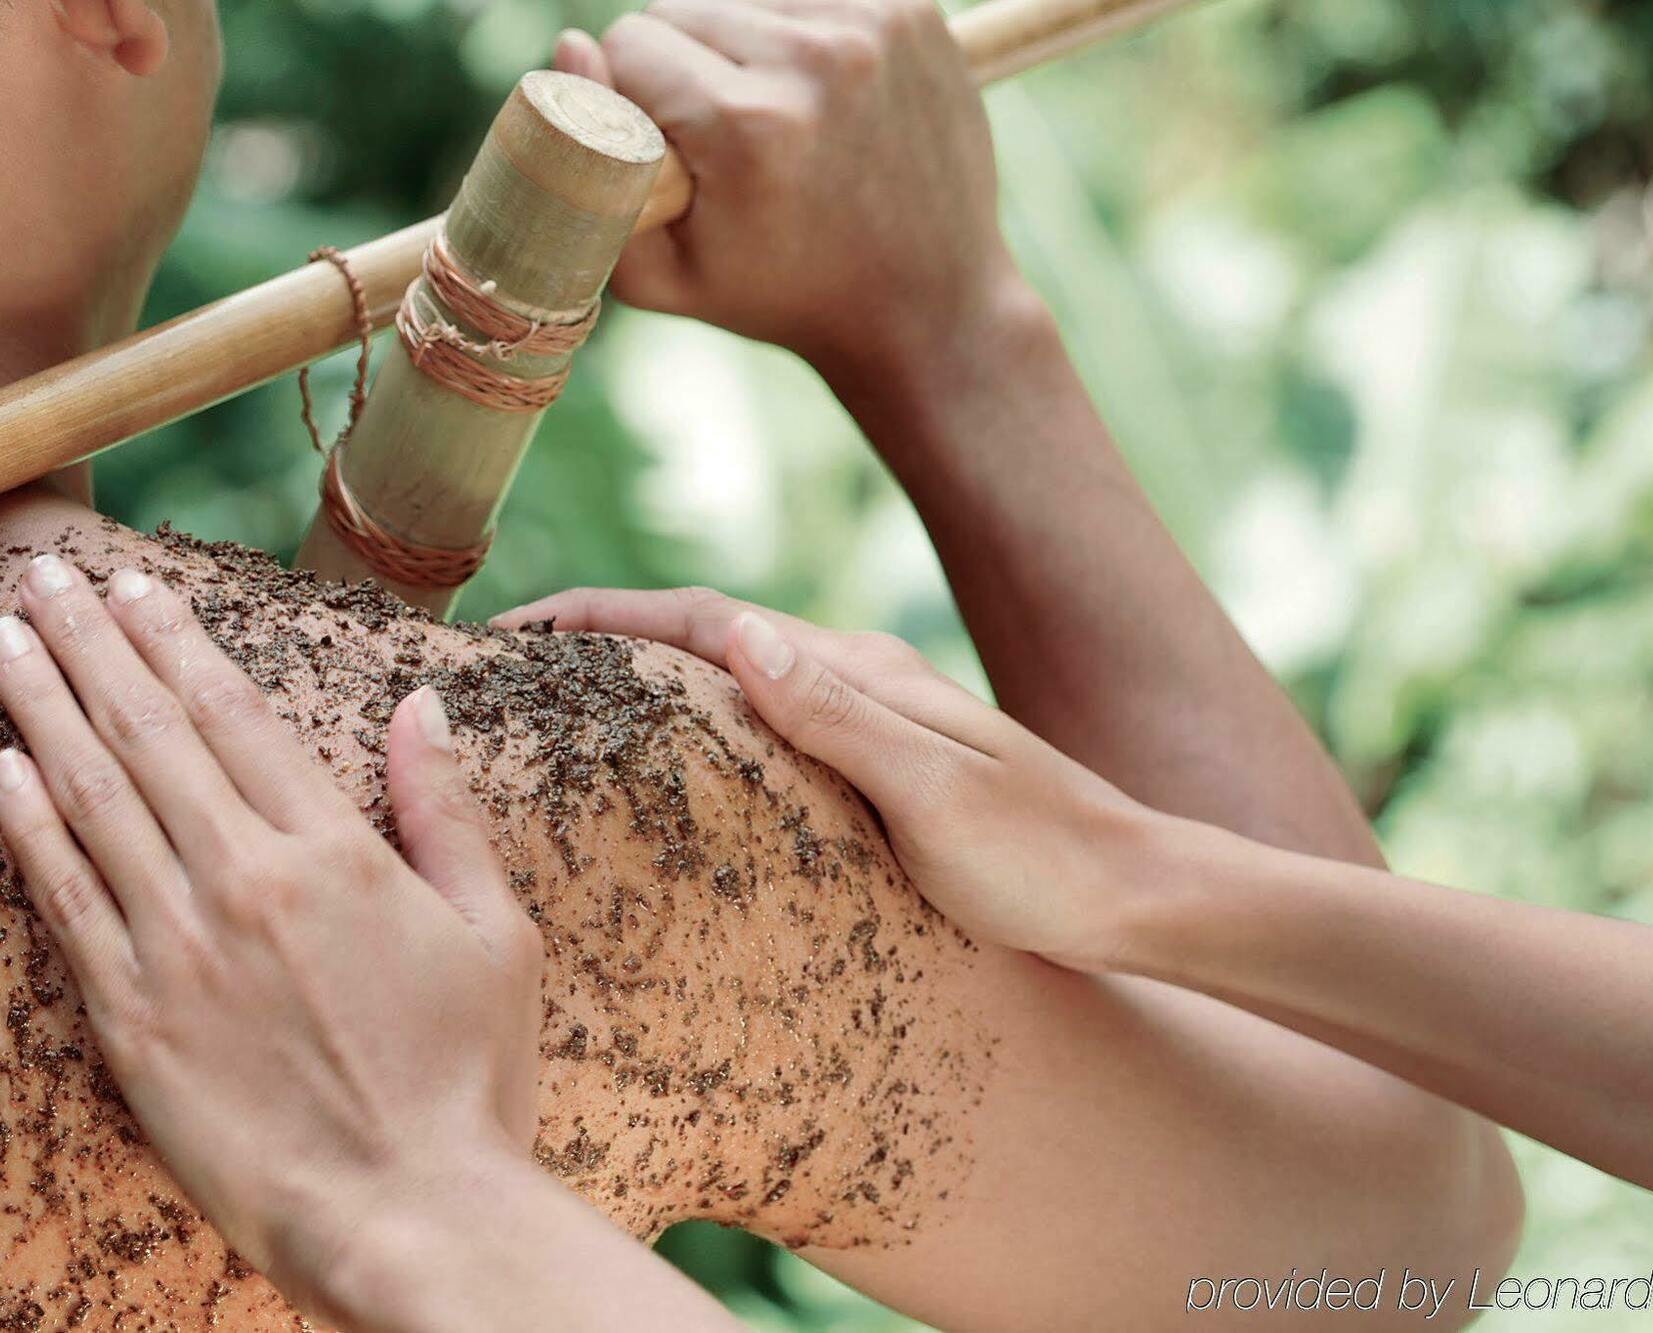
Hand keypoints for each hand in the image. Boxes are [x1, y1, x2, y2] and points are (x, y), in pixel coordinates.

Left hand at [0, 555, 543, 1323]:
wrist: (409, 1213)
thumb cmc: (468, 1078)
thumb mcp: (496, 935)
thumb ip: (444, 814)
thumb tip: (420, 709)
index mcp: (334, 853)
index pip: (234, 715)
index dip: (176, 641)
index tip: (135, 588)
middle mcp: (244, 882)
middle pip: (149, 735)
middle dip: (92, 644)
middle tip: (46, 576)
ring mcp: (178, 950)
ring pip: (93, 801)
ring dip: (42, 709)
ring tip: (4, 640)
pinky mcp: (131, 1022)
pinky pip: (66, 903)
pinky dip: (30, 828)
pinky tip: (2, 770)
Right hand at [494, 587, 1161, 971]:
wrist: (1137, 893)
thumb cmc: (1043, 858)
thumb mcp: (936, 792)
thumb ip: (840, 715)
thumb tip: (741, 634)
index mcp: (859, 673)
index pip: (707, 620)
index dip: (607, 615)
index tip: (518, 626)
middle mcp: (858, 679)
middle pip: (709, 634)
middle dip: (609, 634)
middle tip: (515, 663)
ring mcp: (871, 718)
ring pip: (736, 675)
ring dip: (651, 674)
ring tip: (568, 703)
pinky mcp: (882, 763)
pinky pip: (767, 723)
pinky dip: (702, 721)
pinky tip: (682, 760)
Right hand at [556, 0, 1022, 377]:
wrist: (926, 307)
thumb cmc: (784, 298)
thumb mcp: (662, 275)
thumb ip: (584, 172)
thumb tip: (568, 47)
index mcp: (749, 124)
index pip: (631, 40)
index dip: (630, 93)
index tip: (664, 146)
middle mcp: (816, 59)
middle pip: (682, 7)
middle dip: (682, 66)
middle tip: (719, 140)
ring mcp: (873, 25)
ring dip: (738, 44)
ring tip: (770, 119)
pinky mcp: (912, 8)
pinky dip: (796, 33)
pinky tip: (815, 95)